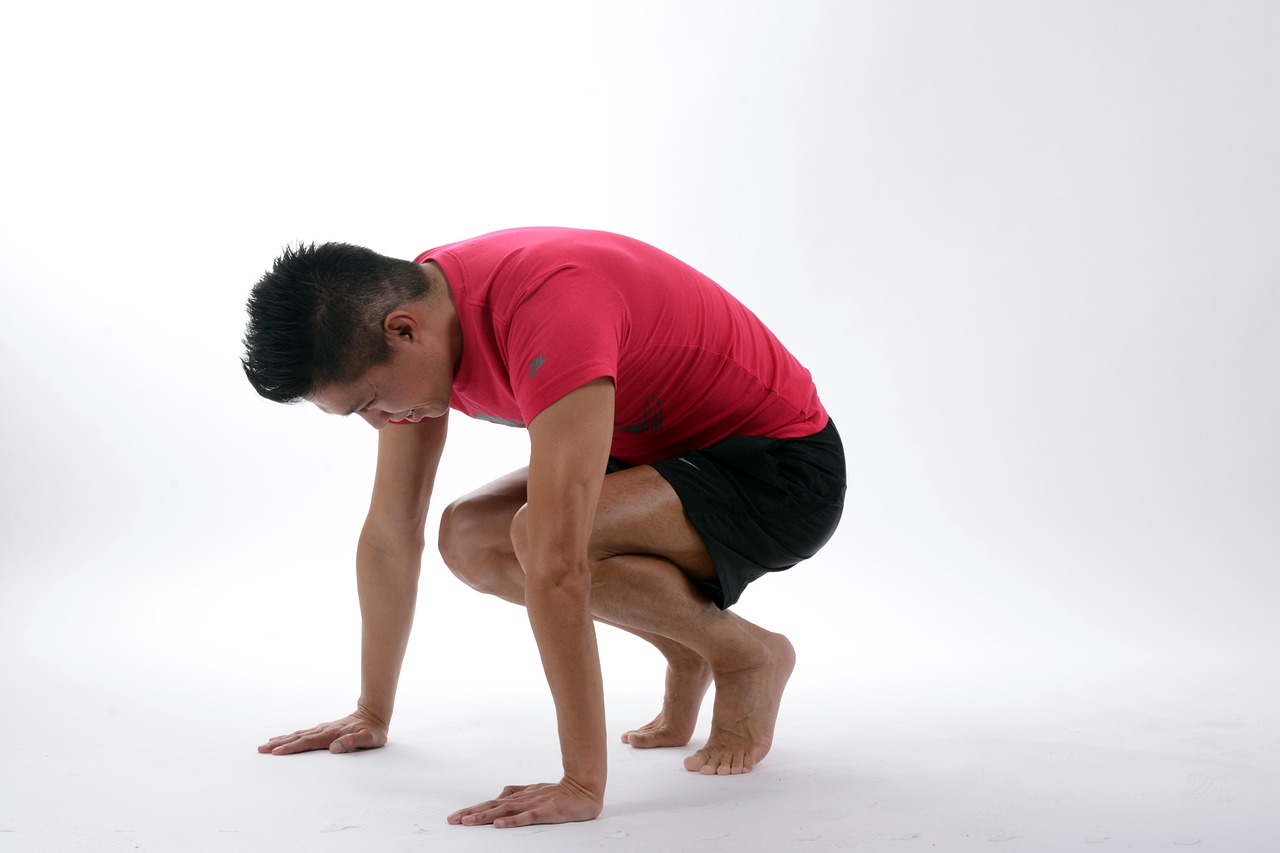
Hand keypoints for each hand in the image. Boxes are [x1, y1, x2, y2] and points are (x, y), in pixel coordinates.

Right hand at [257, 707, 388, 754]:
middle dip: (279, 744)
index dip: (291, 748)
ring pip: (298, 735)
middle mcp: (323, 731)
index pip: (307, 742)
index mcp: (331, 735)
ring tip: (266, 745)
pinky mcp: (323, 730)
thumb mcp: (368, 739)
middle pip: (297, 738)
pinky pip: (303, 734)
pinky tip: (284, 739)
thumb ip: (352, 742)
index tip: (276, 752)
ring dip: (282, 740)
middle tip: (261, 749)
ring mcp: (322, 729)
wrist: (374, 715)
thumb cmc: (373, 731)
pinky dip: (291, 737)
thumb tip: (333, 750)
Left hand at [447, 778, 602, 827]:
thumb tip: (501, 792)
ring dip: (485, 817)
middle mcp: (521, 800)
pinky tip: (500, 825)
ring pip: (504, 812)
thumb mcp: (534, 791)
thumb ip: (517, 791)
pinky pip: (527, 817)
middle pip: (491, 807)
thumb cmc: (559, 791)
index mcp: (518, 797)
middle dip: (471, 814)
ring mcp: (533, 805)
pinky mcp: (546, 811)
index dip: (472, 809)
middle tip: (452, 821)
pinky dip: (512, 821)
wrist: (584, 788)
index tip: (455, 817)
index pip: (490, 803)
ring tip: (468, 822)